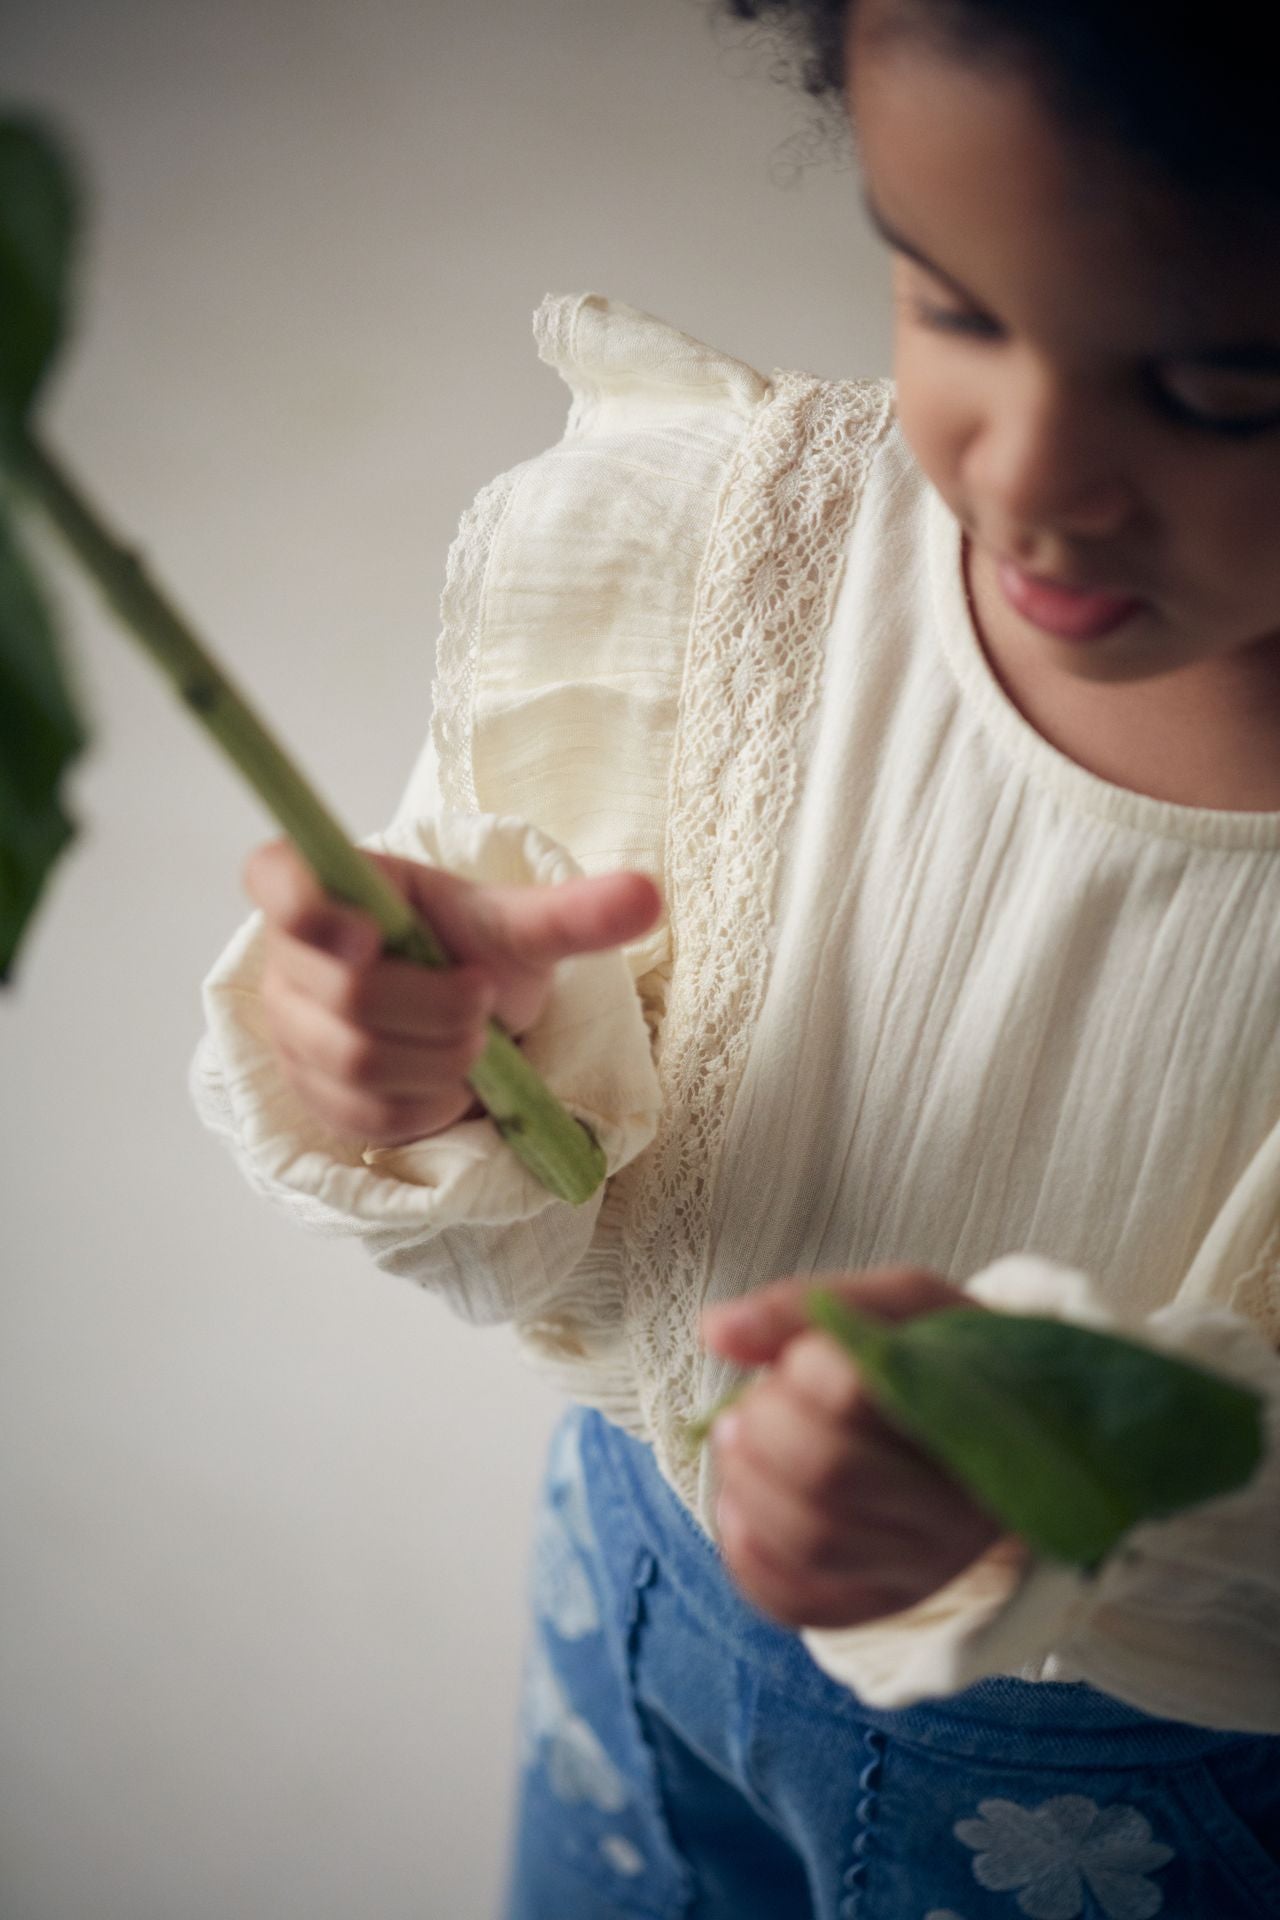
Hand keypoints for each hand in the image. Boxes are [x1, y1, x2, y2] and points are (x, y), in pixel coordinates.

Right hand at [243, 837, 661, 1146]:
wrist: (465, 1012)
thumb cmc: (473, 951)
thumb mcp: (519, 925)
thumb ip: (573, 909)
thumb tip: (651, 893)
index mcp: (330, 884)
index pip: (275, 878)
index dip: (308, 906)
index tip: (370, 932)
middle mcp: (290, 955)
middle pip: (346, 993)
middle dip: (438, 1008)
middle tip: (481, 1005)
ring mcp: (291, 1027)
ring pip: (358, 1059)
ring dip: (442, 1059)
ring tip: (473, 1042)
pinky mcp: (311, 1092)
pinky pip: (366, 1112)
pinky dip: (429, 1104)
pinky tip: (451, 1084)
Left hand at [700, 1267, 1006, 1630]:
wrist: (1006, 1434)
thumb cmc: (942, 1359)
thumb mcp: (899, 1306)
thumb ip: (806, 1307)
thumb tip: (715, 1330)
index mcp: (970, 1414)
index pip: (854, 1392)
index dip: (801, 1363)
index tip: (801, 1353)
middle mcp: (957, 1510)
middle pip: (827, 1472)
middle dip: (762, 1425)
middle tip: (750, 1403)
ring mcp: (923, 1569)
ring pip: (811, 1540)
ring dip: (745, 1483)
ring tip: (738, 1445)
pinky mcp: (882, 1605)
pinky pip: (798, 1601)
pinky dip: (746, 1552)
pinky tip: (741, 1506)